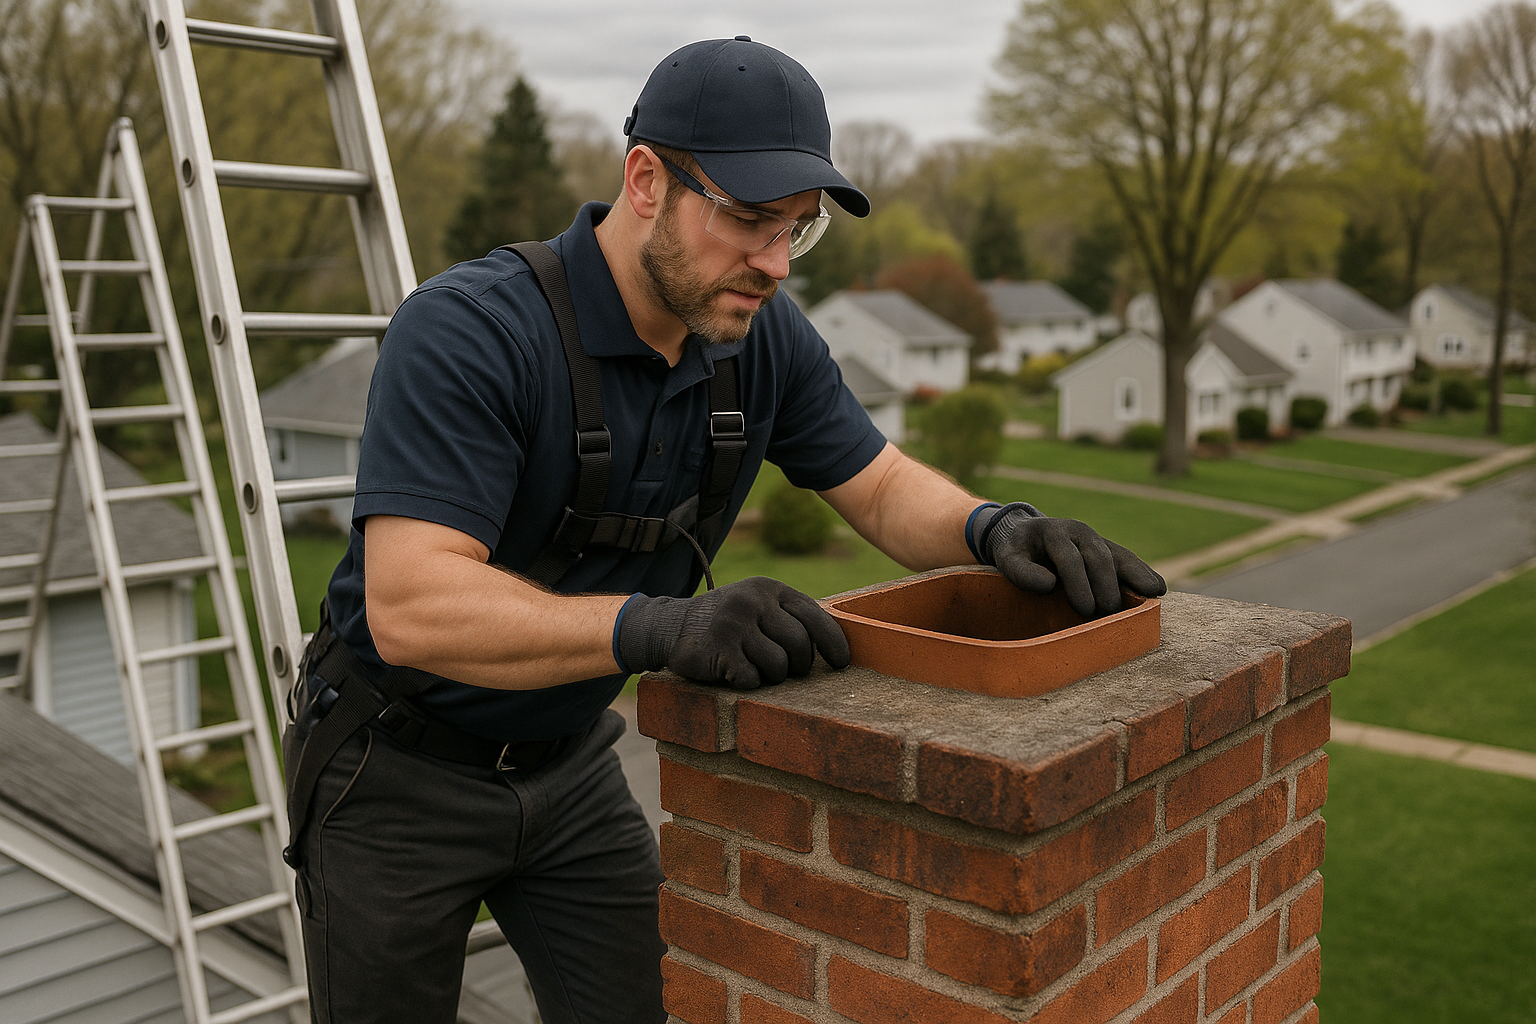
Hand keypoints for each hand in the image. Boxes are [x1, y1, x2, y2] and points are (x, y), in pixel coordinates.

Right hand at [615, 576, 850, 688]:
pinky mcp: (718, 650)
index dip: (833, 643)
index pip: (814, 616)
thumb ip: (789, 616)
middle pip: (800, 646)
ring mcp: (734, 625)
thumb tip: (835, 645)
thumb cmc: (728, 622)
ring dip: (771, 676)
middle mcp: (753, 602)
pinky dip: (747, 683)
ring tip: (755, 667)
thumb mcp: (758, 604)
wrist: (671, 625)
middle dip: (798, 666)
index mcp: (769, 589)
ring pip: (778, 667)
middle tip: (786, 671)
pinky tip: (733, 672)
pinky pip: (752, 680)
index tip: (842, 664)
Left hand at [978, 503, 1166, 616]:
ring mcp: (1097, 539)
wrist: (1025, 534)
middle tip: (1106, 614)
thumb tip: (1050, 584)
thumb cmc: (1017, 552)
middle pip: (1099, 558)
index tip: (1084, 610)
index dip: (1079, 584)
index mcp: (1054, 532)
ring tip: (1152, 595)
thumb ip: (1021, 572)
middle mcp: (1080, 532)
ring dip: (1136, 576)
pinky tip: (1158, 589)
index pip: (1071, 559)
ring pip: (1119, 555)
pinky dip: (1142, 573)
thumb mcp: (1007, 559)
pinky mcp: (1108, 549)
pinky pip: (1127, 560)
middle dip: (1106, 586)